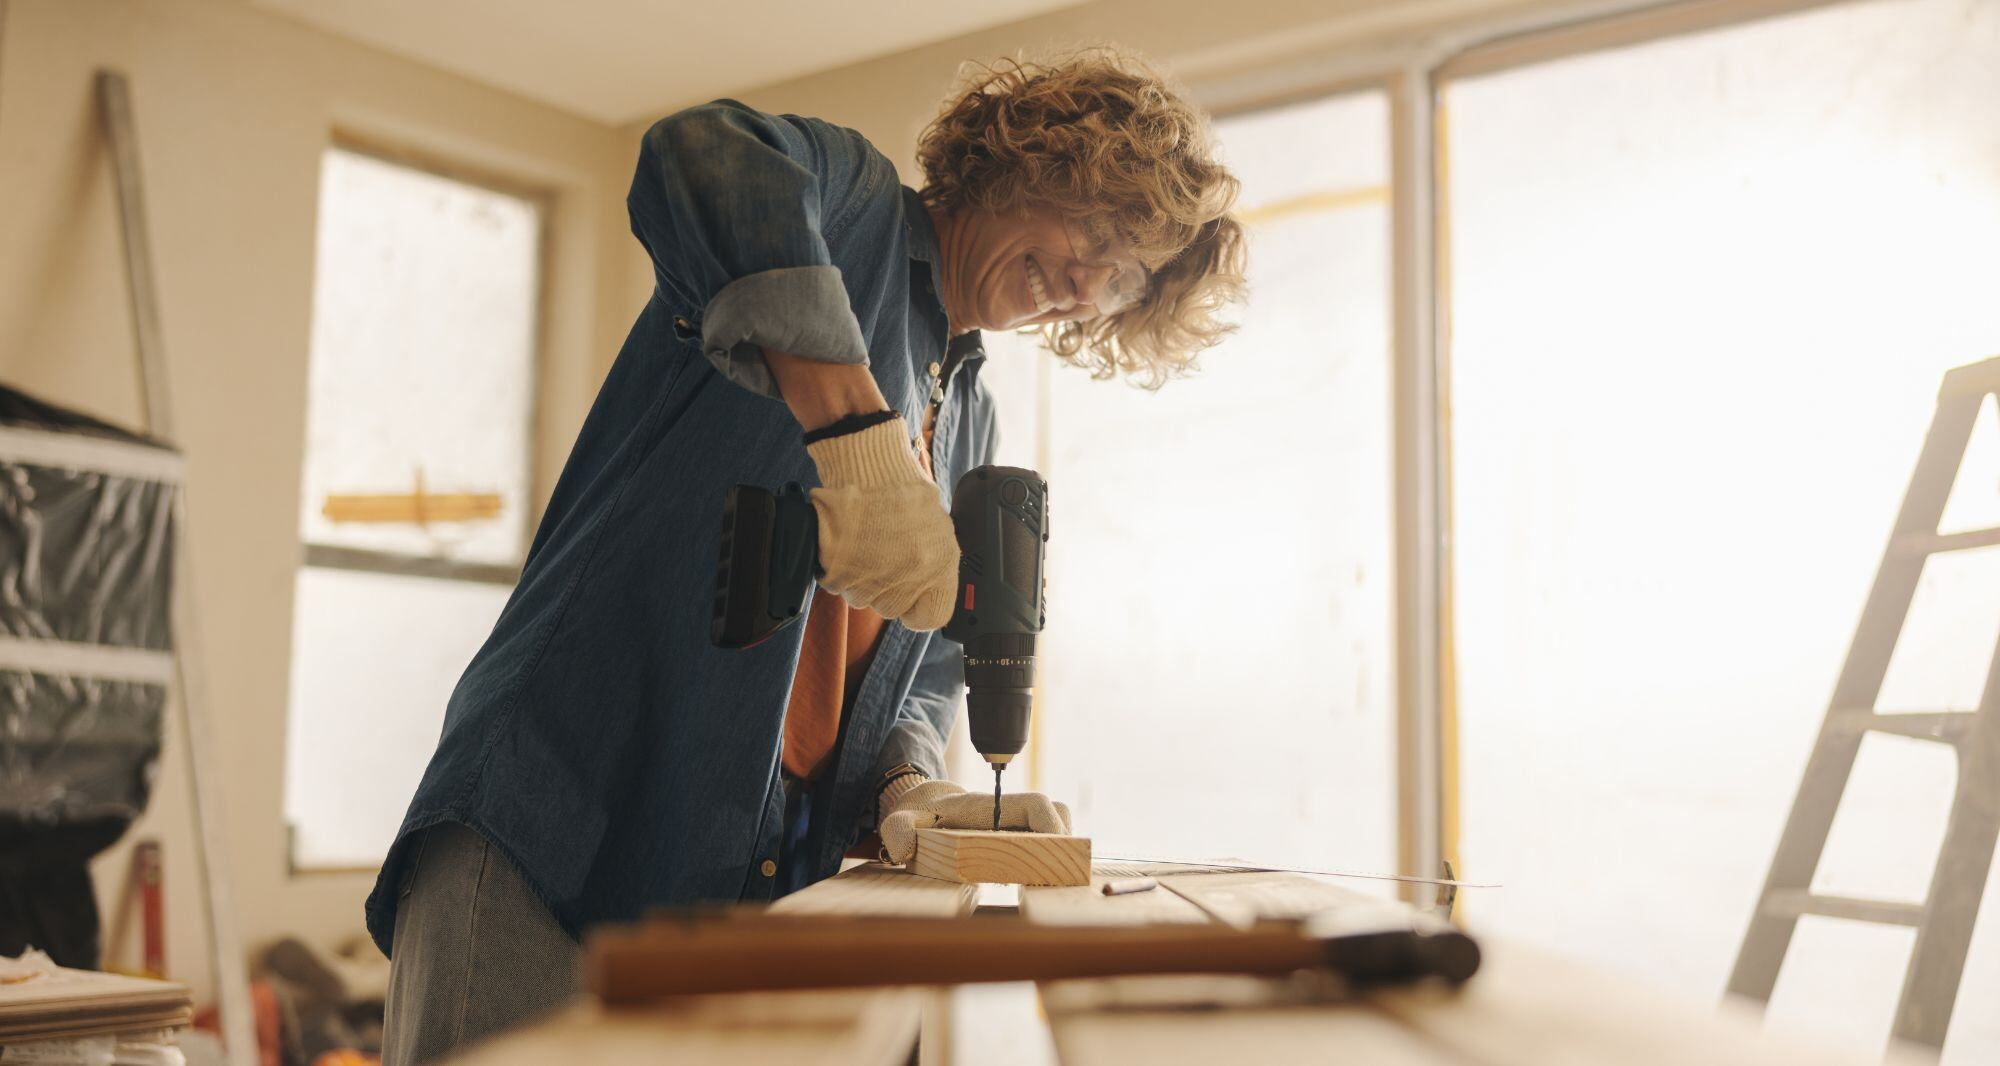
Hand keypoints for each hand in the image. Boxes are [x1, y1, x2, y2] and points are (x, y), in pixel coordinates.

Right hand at [807, 418, 958, 629]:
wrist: (866, 470)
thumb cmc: (903, 493)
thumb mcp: (939, 529)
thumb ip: (937, 566)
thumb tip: (933, 590)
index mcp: (938, 568)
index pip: (933, 617)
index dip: (922, 608)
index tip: (916, 599)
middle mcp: (906, 579)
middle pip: (893, 609)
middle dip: (888, 588)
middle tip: (885, 556)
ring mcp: (870, 579)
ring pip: (863, 599)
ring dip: (863, 579)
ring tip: (866, 544)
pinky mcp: (839, 575)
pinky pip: (839, 586)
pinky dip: (841, 569)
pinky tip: (850, 543)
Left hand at [878, 778, 1071, 863]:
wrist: (923, 806)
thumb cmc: (915, 817)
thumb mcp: (899, 823)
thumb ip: (897, 832)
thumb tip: (905, 850)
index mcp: (986, 807)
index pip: (1034, 804)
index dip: (1051, 825)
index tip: (1056, 852)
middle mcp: (1007, 810)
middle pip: (1055, 812)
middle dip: (1064, 842)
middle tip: (1054, 875)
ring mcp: (1015, 820)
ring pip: (1056, 823)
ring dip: (1060, 848)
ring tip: (1045, 877)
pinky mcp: (1019, 833)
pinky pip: (1048, 836)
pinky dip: (1052, 854)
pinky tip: (1035, 877)